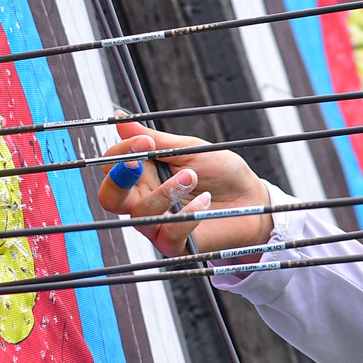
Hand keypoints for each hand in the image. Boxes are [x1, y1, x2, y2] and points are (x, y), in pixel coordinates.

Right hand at [97, 120, 272, 256]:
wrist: (253, 199)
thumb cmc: (223, 174)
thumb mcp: (190, 150)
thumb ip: (156, 140)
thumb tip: (121, 119)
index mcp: (144, 176)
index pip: (112, 166)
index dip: (121, 153)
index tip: (144, 141)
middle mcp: (144, 201)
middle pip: (109, 197)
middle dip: (120, 179)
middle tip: (140, 163)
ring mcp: (157, 224)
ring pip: (141, 212)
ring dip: (165, 191)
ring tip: (192, 177)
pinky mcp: (175, 243)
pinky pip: (167, 233)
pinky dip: (186, 215)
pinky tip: (205, 200)